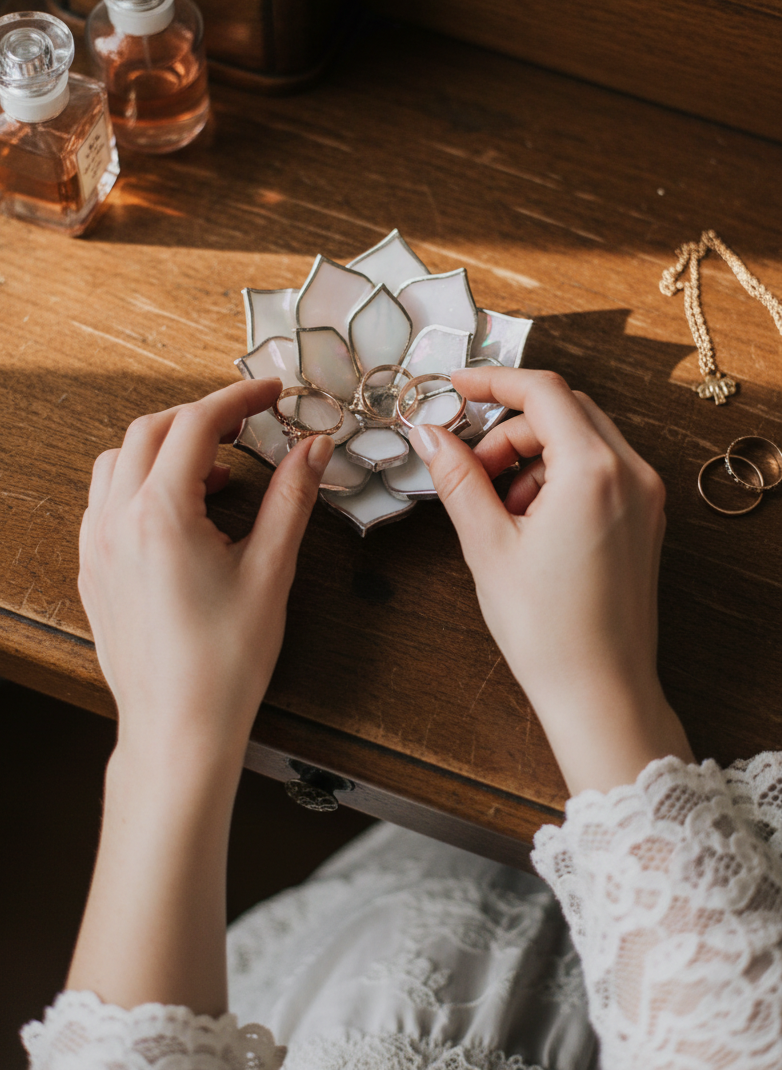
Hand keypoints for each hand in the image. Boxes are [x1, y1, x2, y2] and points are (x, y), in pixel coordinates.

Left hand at [78, 378, 333, 765]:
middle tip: (249, 424)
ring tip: (217, 471)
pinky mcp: (92, 569)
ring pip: (118, 460)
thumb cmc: (224, 663)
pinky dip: (140, 482)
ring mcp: (96, 545)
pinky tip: (180, 509)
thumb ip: (291, 498)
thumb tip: (312, 448)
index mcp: (159, 515)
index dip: (238, 398)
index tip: (270, 392)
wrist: (178, 729)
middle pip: (151, 431)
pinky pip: (105, 499)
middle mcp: (116, 521)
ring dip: (165, 447)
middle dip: (202, 417)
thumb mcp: (270, 571)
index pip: (196, 424)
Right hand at [410, 368, 692, 794]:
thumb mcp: (487, 545)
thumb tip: (428, 435)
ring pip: (580, 439)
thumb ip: (457, 478)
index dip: (492, 382)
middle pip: (563, 410)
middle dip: (508, 428)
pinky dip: (557, 477)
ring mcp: (645, 497)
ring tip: (499, 510)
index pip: (543, 391)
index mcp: (594, 471)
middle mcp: (631, 473)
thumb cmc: (548, 629)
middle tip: (470, 470)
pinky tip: (528, 522)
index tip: (454, 388)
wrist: (600, 692)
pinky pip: (598, 470)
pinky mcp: (645, 519)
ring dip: (532, 455)